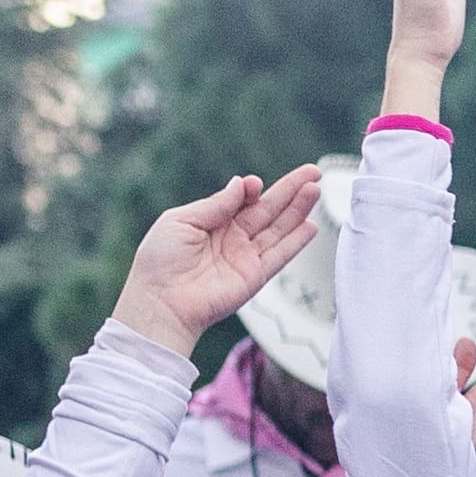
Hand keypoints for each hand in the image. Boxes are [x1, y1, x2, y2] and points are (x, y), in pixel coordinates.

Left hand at [113, 171, 328, 362]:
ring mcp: (245, 257)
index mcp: (211, 222)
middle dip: (290, 191)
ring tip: (315, 189)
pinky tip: (312, 226)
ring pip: (279, 228)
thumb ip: (215, 203)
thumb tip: (242, 184)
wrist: (161, 302)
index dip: (252, 189)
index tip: (255, 183)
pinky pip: (281, 255)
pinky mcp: (255, 276)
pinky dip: (297, 241)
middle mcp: (232, 238)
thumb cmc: (160, 261)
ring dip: (298, 210)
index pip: (242, 200)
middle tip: (313, 173)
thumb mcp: (181, 221)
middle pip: (268, 210)